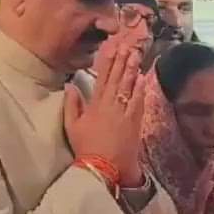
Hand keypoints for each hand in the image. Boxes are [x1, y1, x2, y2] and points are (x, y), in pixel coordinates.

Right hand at [64, 41, 149, 186]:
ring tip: (136, 56)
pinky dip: (140, 89)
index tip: (112, 48)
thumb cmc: (86, 147)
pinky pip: (138, 101)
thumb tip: (70, 86)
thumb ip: (71, 105)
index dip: (107, 62)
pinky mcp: (135, 122)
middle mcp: (111, 105)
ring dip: (133, 70)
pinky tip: (143, 78)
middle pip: (117, 79)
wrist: (104, 167)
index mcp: (95, 105)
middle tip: (128, 46)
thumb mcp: (72, 126)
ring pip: (129, 87)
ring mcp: (124, 113)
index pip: (102, 79)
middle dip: (122, 61)